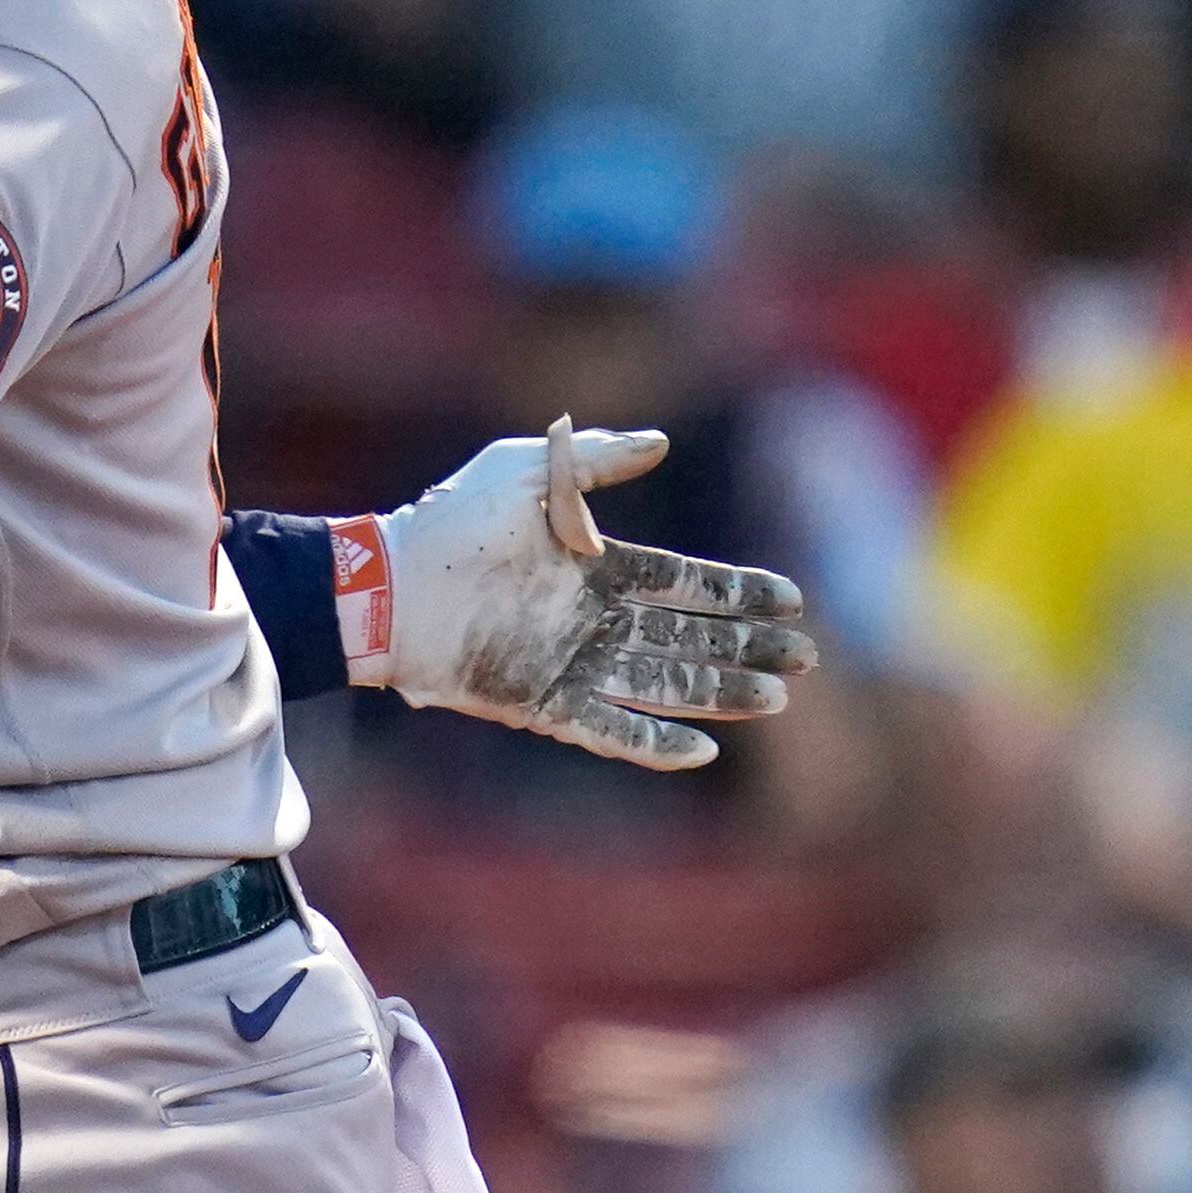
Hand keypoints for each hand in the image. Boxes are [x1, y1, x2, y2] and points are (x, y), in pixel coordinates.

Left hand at [373, 421, 818, 769]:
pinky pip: (612, 731)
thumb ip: (592, 462)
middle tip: (803, 657)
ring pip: (663, 683)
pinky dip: (655, 743)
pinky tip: (703, 751)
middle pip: (689, 636)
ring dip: (718, 694)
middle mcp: (591, 618)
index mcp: (595, 566)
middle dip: (747, 646)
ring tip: (773, 699)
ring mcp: (571, 664)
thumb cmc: (450, 523)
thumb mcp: (523, 471)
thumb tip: (662, 441)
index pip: (684, 581)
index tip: (790, 598)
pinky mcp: (543, 705)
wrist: (388, 587)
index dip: (738, 590)